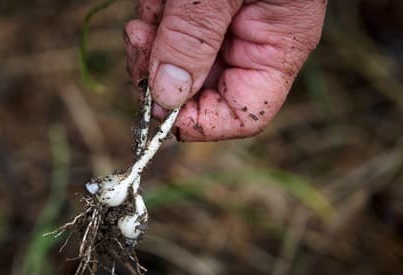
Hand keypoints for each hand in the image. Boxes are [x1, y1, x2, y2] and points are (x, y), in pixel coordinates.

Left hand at [125, 0, 325, 140]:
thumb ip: (195, 38)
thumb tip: (166, 96)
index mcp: (276, 47)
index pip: (239, 116)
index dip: (193, 121)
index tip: (154, 101)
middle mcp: (250, 42)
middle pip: (191, 89)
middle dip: (157, 68)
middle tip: (140, 37)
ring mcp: (222, 25)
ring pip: (169, 57)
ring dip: (151, 34)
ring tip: (156, 4)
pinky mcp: (197, 7)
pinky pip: (163, 26)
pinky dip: (152, 12)